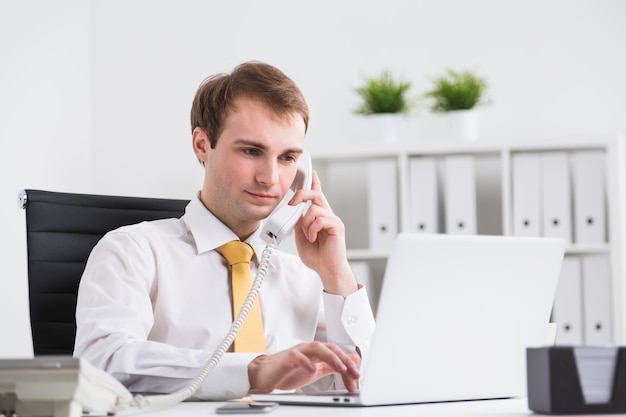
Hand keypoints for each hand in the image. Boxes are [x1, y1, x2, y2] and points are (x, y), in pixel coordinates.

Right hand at [248, 341, 360, 393]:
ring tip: (340, 368)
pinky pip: (296, 357)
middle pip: (330, 347)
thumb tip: (351, 361)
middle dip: (344, 360)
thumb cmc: (288, 372)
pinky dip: (306, 362)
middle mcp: (308, 349)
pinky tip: (313, 369)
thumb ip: (331, 366)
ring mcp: (297, 352)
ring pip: (316, 347)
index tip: (356, 378)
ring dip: (331, 357)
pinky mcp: (285, 359)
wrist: (264, 375)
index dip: (348, 364)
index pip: (337, 353)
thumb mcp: (315, 370)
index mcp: (316, 352)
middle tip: (353, 373)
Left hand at [290, 171, 358, 296]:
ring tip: (308, 236)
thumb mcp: (301, 236)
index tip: (311, 173)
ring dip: (306, 223)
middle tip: (292, 203)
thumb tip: (295, 211)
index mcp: (318, 217)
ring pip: (314, 209)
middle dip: (302, 194)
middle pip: (316, 195)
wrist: (327, 270)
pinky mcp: (337, 226)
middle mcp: (327, 215)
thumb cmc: (317, 256)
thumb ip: (299, 222)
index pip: (317, 196)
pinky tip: (313, 238)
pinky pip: (320, 219)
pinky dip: (312, 229)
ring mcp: (333, 220)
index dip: (314, 183)